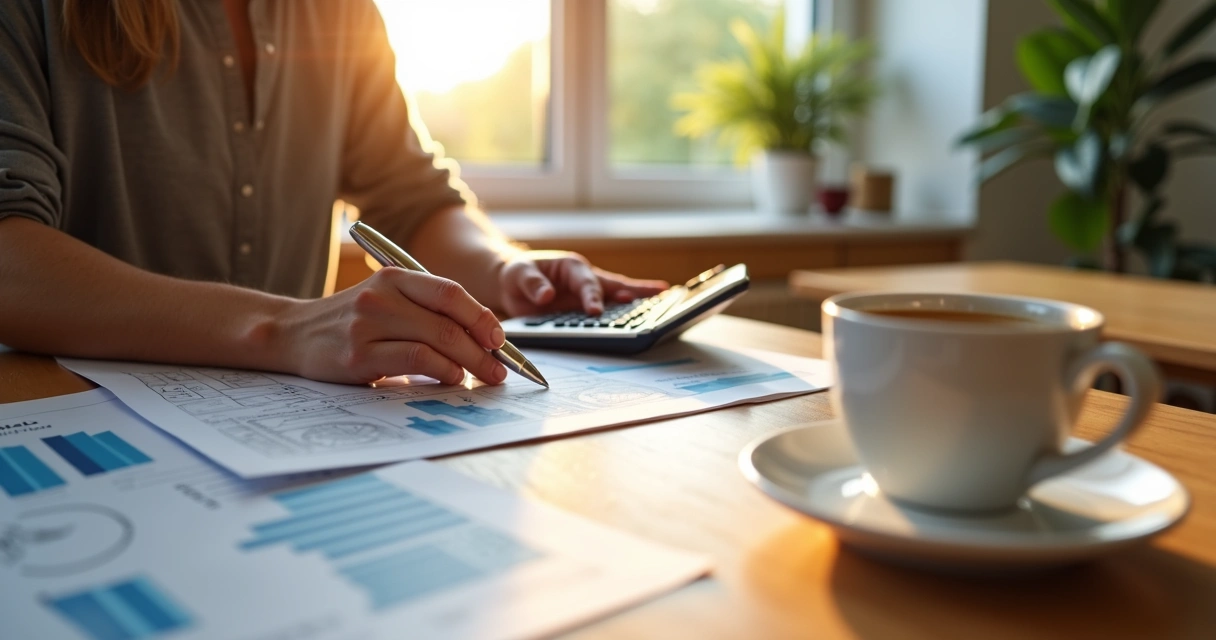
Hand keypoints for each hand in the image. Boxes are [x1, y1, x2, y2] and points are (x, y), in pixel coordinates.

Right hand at [278, 268, 507, 385]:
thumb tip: (483, 336)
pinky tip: (451, 377)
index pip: (451, 292)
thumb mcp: (387, 300)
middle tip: (500, 369)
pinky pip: (415, 361)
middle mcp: (382, 296)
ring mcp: (368, 325)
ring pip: (437, 341)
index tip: (499, 339)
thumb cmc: (351, 320)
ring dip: (469, 363)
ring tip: (481, 376)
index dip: (481, 317)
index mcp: (394, 276)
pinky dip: (443, 371)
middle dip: (484, 350)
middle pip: (449, 321)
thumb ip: (426, 310)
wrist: (292, 333)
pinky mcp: (358, 356)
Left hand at [498, 250, 668, 316]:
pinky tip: (648, 312)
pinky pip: (611, 307)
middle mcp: (585, 277)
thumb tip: (545, 296)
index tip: (594, 310)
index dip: (591, 296)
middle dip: (634, 289)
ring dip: (640, 297)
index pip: (586, 282)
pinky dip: (629, 310)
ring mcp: (589, 292)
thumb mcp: (518, 275)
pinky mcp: (587, 306)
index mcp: (571, 266)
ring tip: (665, 299)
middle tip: (657, 294)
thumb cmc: (517, 274)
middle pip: (614, 284)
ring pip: (618, 293)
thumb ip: (532, 284)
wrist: (513, 281)